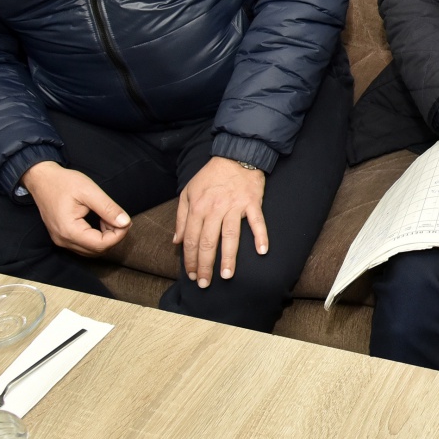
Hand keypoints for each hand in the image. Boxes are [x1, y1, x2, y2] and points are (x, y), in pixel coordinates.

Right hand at [23, 161, 130, 255]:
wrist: (42, 179)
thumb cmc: (64, 182)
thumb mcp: (89, 191)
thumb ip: (108, 208)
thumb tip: (125, 223)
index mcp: (69, 230)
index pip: (101, 244)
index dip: (119, 235)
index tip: (126, 220)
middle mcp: (63, 240)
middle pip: (97, 250)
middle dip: (114, 236)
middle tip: (119, 218)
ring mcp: (61, 240)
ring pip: (91, 250)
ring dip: (106, 238)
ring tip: (109, 218)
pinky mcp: (62, 237)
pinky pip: (84, 245)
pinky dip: (97, 237)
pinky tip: (101, 222)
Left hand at [173, 157, 267, 287]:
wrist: (235, 155)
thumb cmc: (210, 176)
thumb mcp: (188, 192)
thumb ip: (181, 217)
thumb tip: (176, 241)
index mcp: (197, 207)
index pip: (190, 239)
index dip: (189, 259)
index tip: (191, 275)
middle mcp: (214, 209)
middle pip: (207, 242)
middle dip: (205, 266)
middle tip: (205, 283)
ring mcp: (234, 206)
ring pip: (230, 236)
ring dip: (228, 258)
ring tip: (226, 276)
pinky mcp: (252, 203)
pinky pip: (257, 222)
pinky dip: (261, 236)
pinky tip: (262, 251)